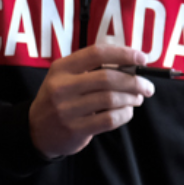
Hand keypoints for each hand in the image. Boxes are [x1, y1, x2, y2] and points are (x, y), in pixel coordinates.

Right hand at [28, 43, 154, 158]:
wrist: (37, 131)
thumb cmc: (60, 99)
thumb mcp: (66, 78)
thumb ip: (92, 70)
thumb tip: (131, 65)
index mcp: (61, 68)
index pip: (96, 53)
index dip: (123, 53)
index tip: (142, 58)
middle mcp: (62, 87)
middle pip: (108, 78)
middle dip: (134, 81)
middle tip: (147, 86)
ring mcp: (67, 110)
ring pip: (111, 99)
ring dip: (131, 98)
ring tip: (137, 99)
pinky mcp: (75, 129)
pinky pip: (109, 119)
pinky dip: (124, 114)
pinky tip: (126, 112)